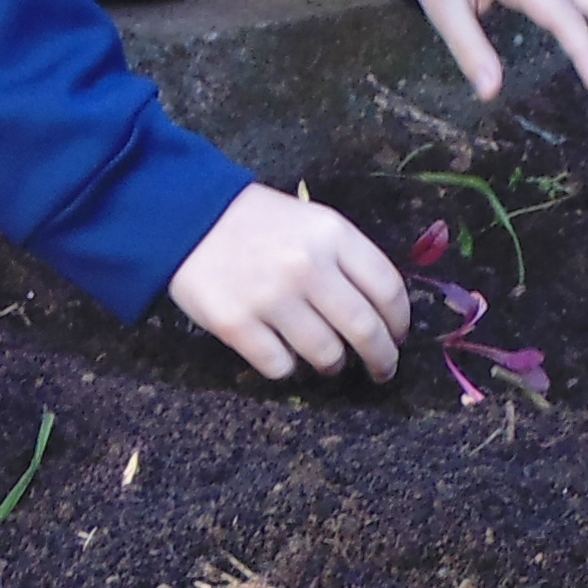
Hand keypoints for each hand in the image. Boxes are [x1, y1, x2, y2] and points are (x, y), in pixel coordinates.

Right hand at [166, 183, 404, 381]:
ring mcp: (271, 298)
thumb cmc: (258, 223)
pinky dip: (290, 369)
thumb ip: (347, 258)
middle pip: (365, 329)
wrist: (189, 218)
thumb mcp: (312, 221)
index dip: (399, 321)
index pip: (387, 288)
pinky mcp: (237, 325)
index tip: (397, 336)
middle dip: (381, 358)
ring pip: (326, 355)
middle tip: (382, 369)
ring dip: (334, 365)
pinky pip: (281, 367)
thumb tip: (380, 313)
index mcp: (332, 234)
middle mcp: (307, 266)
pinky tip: (287, 357)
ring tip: (330, 362)